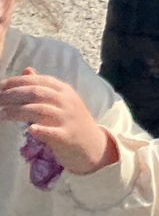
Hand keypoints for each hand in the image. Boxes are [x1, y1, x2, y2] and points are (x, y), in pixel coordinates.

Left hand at [0, 71, 116, 177]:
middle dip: (13, 95)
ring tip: (0, 114)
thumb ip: (44, 86)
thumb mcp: (61, 100)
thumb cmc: (71, 122)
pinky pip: (53, 132)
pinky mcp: (67, 136)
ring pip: (40, 110)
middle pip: (37, 93)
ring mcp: (67, 118)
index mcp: (63, 90)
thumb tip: (26, 70)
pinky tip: (30, 130)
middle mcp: (66, 101)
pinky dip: (41, 130)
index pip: (37, 81)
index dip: (16, 82)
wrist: (92, 145)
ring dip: (18, 112)